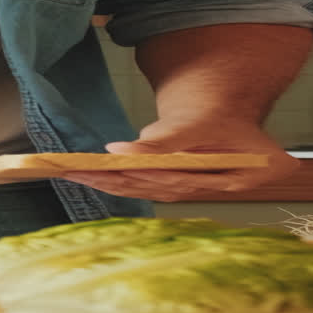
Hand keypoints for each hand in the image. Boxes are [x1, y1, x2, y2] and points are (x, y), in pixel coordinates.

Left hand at [61, 119, 299, 201]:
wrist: (224, 120)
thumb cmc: (217, 118)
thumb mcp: (196, 124)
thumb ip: (162, 141)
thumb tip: (118, 151)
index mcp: (236, 175)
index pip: (183, 178)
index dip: (148, 172)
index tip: (115, 164)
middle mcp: (216, 191)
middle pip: (160, 189)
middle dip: (117, 181)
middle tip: (78, 171)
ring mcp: (193, 193)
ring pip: (148, 191)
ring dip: (110, 184)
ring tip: (76, 174)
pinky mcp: (175, 190)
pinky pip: (144, 190)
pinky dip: (117, 184)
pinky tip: (91, 179)